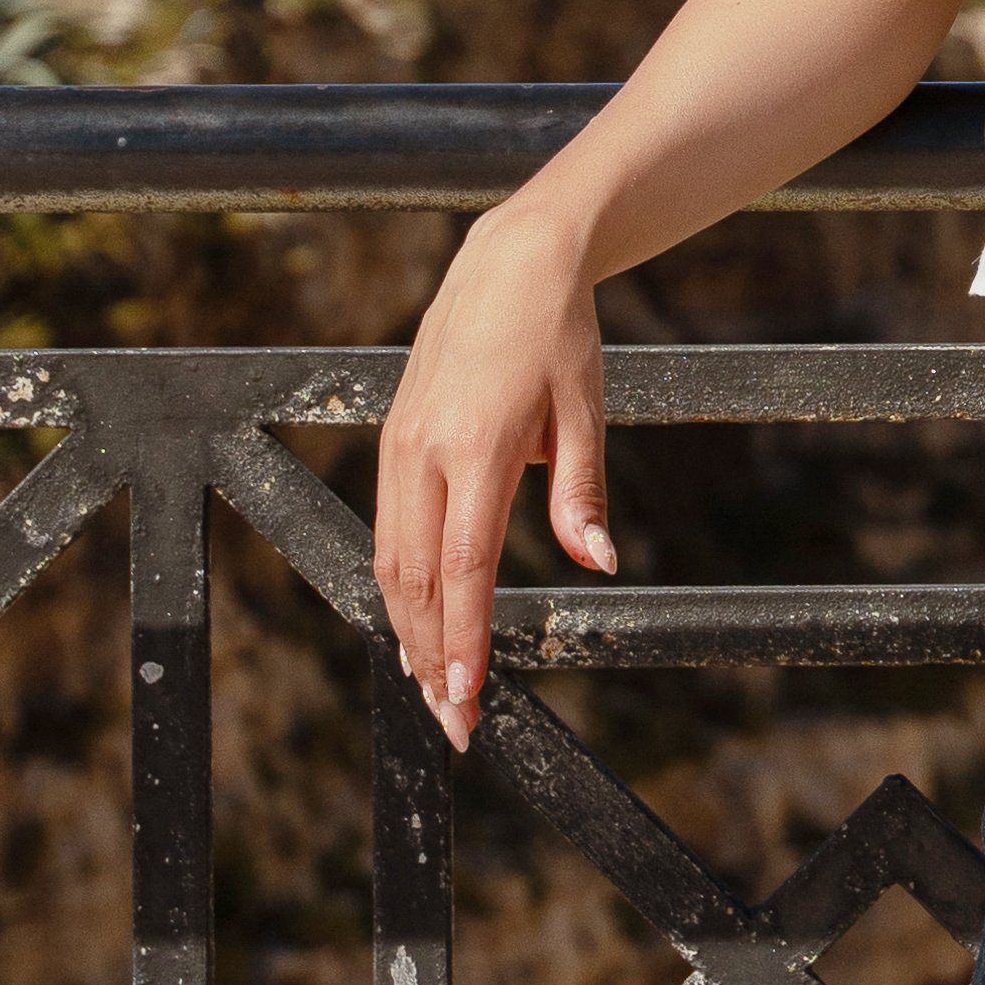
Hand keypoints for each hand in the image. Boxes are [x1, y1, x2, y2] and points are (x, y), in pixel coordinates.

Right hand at [370, 208, 616, 753]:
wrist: (510, 263)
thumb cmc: (559, 334)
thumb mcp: (587, 408)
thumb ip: (583, 491)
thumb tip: (597, 563)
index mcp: (477, 447)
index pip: (465, 567)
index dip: (463, 638)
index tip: (466, 696)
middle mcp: (424, 452)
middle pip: (417, 581)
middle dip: (431, 658)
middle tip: (453, 722)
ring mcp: (399, 446)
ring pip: (391, 562)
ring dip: (408, 630)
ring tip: (432, 687)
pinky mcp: (392, 439)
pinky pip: (387, 528)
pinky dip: (399, 586)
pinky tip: (417, 620)